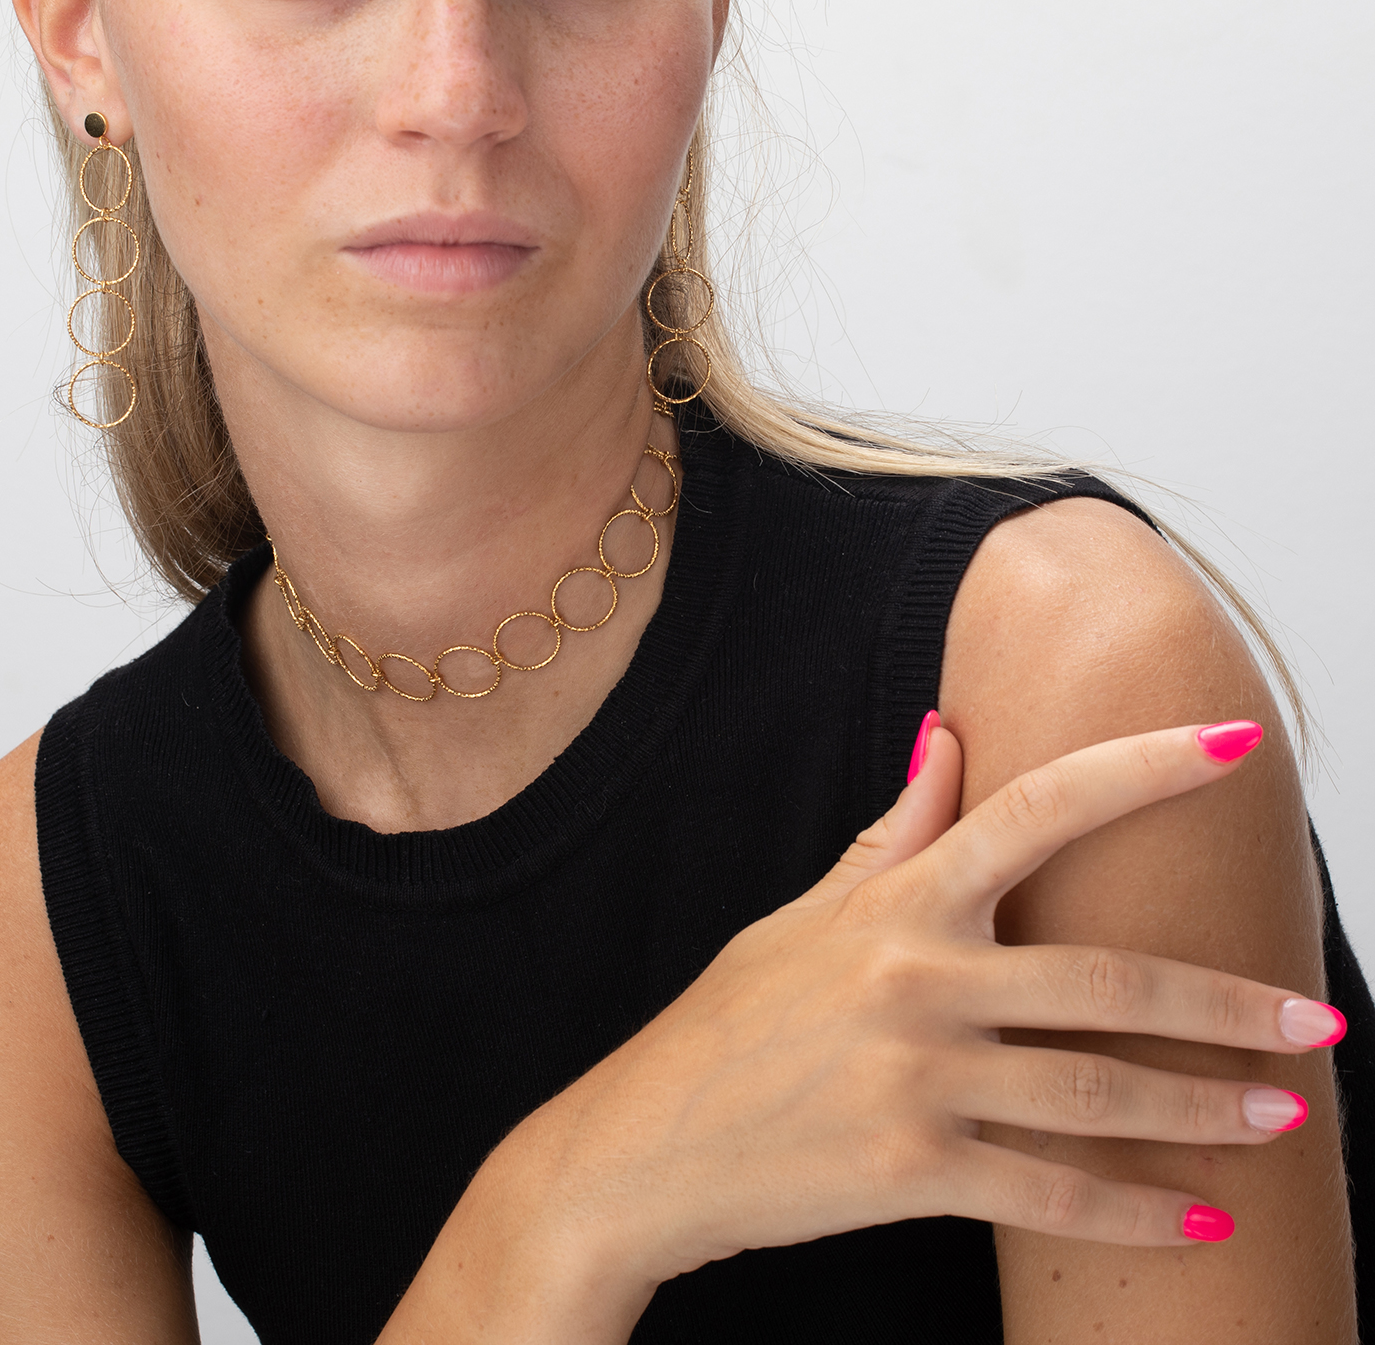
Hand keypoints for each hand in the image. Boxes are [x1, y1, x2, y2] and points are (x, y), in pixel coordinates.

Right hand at [545, 719, 1343, 1290]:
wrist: (647, 1142)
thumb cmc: (732, 1021)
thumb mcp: (808, 914)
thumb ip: (897, 829)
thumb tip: (946, 732)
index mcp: (898, 902)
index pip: (1037, 809)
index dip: (1141, 769)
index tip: (1232, 748)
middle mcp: (915, 978)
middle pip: (1106, 978)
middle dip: (1227, 1002)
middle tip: (1317, 1017)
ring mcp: (915, 1078)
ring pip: (1097, 1091)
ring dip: (1206, 1110)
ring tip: (1283, 1116)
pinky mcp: (909, 1171)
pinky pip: (1053, 1193)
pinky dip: (1139, 1216)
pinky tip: (1205, 1223)